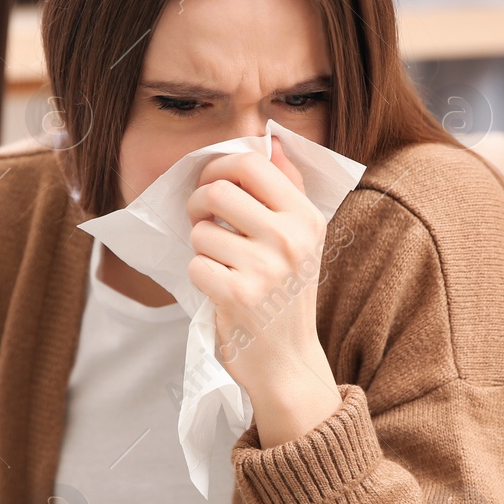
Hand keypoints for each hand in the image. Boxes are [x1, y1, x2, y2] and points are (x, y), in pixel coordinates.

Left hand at [184, 142, 342, 446]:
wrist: (288, 361)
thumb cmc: (287, 295)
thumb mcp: (301, 239)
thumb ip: (287, 189)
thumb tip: (270, 142)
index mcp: (307, 216)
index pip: (252, 163)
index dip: (219, 168)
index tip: (212, 184)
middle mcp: (291, 238)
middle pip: (218, 190)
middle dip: (198, 204)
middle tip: (202, 222)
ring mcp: (265, 268)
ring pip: (201, 230)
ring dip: (199, 246)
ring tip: (218, 262)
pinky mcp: (239, 296)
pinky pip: (196, 264)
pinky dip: (199, 276)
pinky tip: (217, 288)